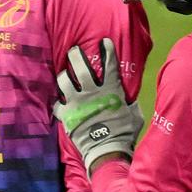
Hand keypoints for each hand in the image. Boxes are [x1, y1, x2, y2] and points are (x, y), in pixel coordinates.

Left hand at [53, 38, 142, 172]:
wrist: (106, 150)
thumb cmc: (124, 132)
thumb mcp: (134, 114)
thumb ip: (130, 102)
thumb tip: (129, 97)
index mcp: (111, 90)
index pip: (109, 64)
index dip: (107, 50)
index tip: (104, 41)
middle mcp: (91, 92)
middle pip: (80, 68)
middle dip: (76, 55)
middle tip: (73, 50)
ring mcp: (77, 102)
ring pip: (64, 81)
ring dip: (63, 76)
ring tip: (63, 74)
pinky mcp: (67, 114)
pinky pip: (57, 104)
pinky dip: (59, 103)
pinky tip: (60, 102)